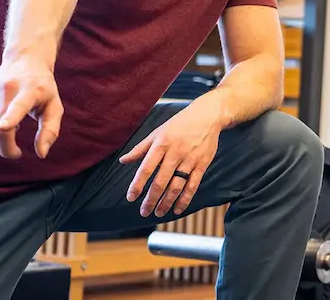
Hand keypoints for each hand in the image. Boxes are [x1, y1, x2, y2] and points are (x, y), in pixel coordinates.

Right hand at [0, 60, 62, 158]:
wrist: (26, 60)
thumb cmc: (43, 88)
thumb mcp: (54, 105)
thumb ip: (50, 130)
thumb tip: (41, 154)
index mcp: (30, 89)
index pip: (16, 106)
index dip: (9, 119)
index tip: (3, 129)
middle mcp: (7, 87)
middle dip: (6, 147)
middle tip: (15, 154)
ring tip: (9, 138)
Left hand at [120, 94, 225, 218]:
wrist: (207, 116)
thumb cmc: (179, 124)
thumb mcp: (157, 132)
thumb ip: (140, 148)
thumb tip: (122, 160)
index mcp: (161, 145)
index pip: (146, 168)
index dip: (137, 185)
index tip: (131, 198)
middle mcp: (174, 153)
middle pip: (161, 182)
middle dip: (151, 199)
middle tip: (144, 212)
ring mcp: (189, 160)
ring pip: (176, 186)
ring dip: (166, 202)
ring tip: (159, 213)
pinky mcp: (202, 164)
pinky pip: (193, 185)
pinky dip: (185, 199)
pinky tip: (178, 209)